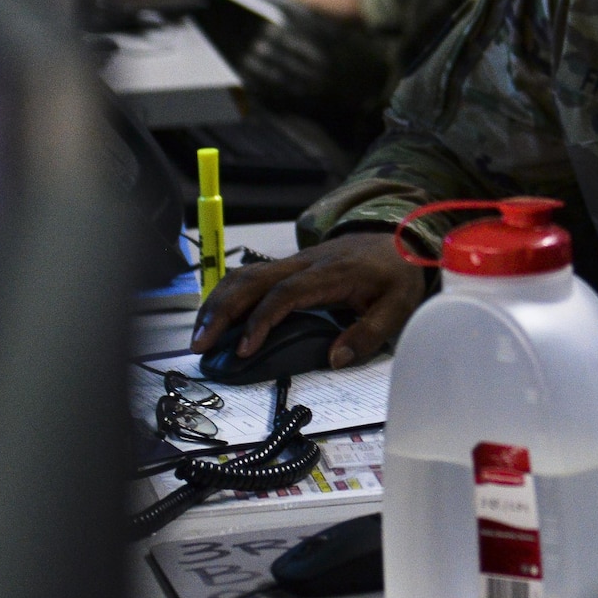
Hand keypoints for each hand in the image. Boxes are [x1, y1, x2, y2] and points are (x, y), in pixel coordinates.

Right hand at [190, 233, 427, 368]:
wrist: (397, 238)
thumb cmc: (396, 274)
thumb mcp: (398, 306)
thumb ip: (369, 333)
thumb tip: (335, 359)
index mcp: (330, 274)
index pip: (285, 293)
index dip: (261, 320)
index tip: (244, 349)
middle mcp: (305, 264)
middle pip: (252, 279)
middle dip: (221, 310)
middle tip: (200, 343)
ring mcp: (294, 262)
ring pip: (245, 274)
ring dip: (218, 302)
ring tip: (199, 334)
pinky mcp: (289, 266)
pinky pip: (251, 276)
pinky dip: (227, 294)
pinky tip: (215, 316)